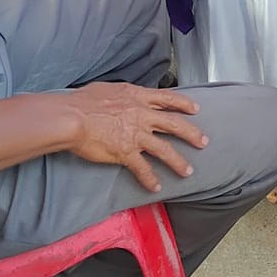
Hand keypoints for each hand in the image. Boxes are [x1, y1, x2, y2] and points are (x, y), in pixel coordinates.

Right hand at [66, 83, 207, 192]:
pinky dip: (150, 179)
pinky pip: (142, 168)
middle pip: (174, 124)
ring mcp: (136, 135)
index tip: (195, 109)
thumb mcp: (108, 89)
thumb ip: (121, 95)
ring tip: (188, 171)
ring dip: (178, 162)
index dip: (183, 104)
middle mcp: (142, 115)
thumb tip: (121, 97)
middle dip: (192, 134)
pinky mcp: (126, 153)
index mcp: (138, 97)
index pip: (167, 99)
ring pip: (164, 150)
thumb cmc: (82, 101)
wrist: (71, 117)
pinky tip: (156, 187)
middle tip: (204, 142)